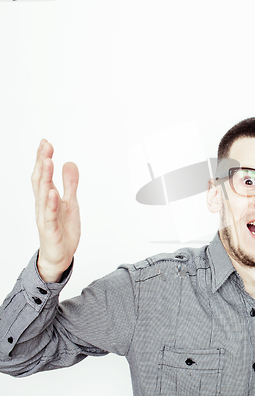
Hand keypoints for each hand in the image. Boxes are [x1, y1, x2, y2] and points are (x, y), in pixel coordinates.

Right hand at [32, 139, 80, 281]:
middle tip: (46, 146)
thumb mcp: (71, 202)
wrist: (61, 255)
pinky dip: (51, 204)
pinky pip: (50, 216)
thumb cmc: (63, 229)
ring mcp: (46, 217)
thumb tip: (70, 162)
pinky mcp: (51, 230)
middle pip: (40, 181)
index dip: (43, 159)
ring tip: (48, 162)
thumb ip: (70, 184)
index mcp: (48, 198)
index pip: (43, 175)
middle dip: (42, 162)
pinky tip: (53, 193)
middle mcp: (43, 205)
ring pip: (43, 195)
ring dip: (45, 178)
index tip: (46, 143)